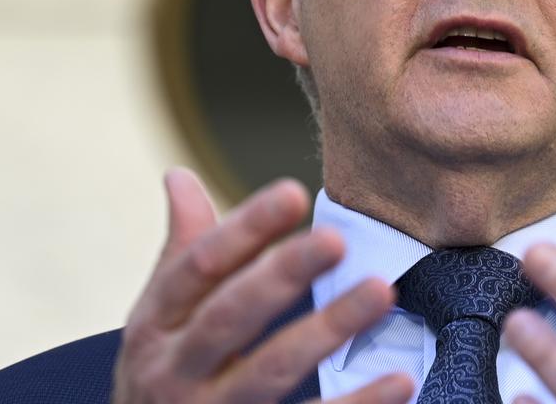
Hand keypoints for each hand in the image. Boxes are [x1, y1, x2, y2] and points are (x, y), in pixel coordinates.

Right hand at [112, 169, 413, 403]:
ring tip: (381, 291)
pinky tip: (399, 381)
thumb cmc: (164, 376)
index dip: (244, 229)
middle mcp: (176, 371)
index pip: (198, 267)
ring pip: (271, 370)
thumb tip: (179, 174)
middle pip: (230, 316)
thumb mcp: (158, 319)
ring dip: (328, 329)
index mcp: (156, 325)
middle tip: (337, 238)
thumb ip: (184, 249)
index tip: (293, 193)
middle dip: (283, 274)